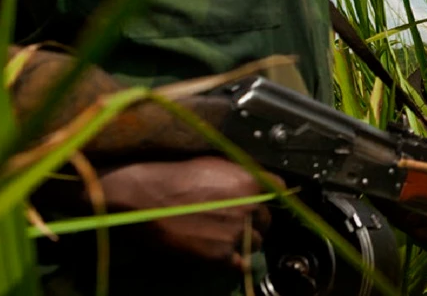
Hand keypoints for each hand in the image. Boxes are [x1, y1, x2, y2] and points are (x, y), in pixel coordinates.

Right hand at [98, 156, 278, 270]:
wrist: (147, 199)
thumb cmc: (176, 175)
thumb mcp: (215, 163)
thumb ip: (240, 174)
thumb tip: (253, 181)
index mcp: (250, 181)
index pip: (279, 190)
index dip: (270, 197)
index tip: (263, 202)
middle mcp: (250, 207)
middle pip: (267, 219)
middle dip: (257, 221)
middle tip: (239, 222)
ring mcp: (237, 233)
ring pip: (256, 242)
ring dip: (247, 241)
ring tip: (228, 238)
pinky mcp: (222, 255)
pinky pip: (241, 264)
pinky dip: (237, 262)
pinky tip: (229, 257)